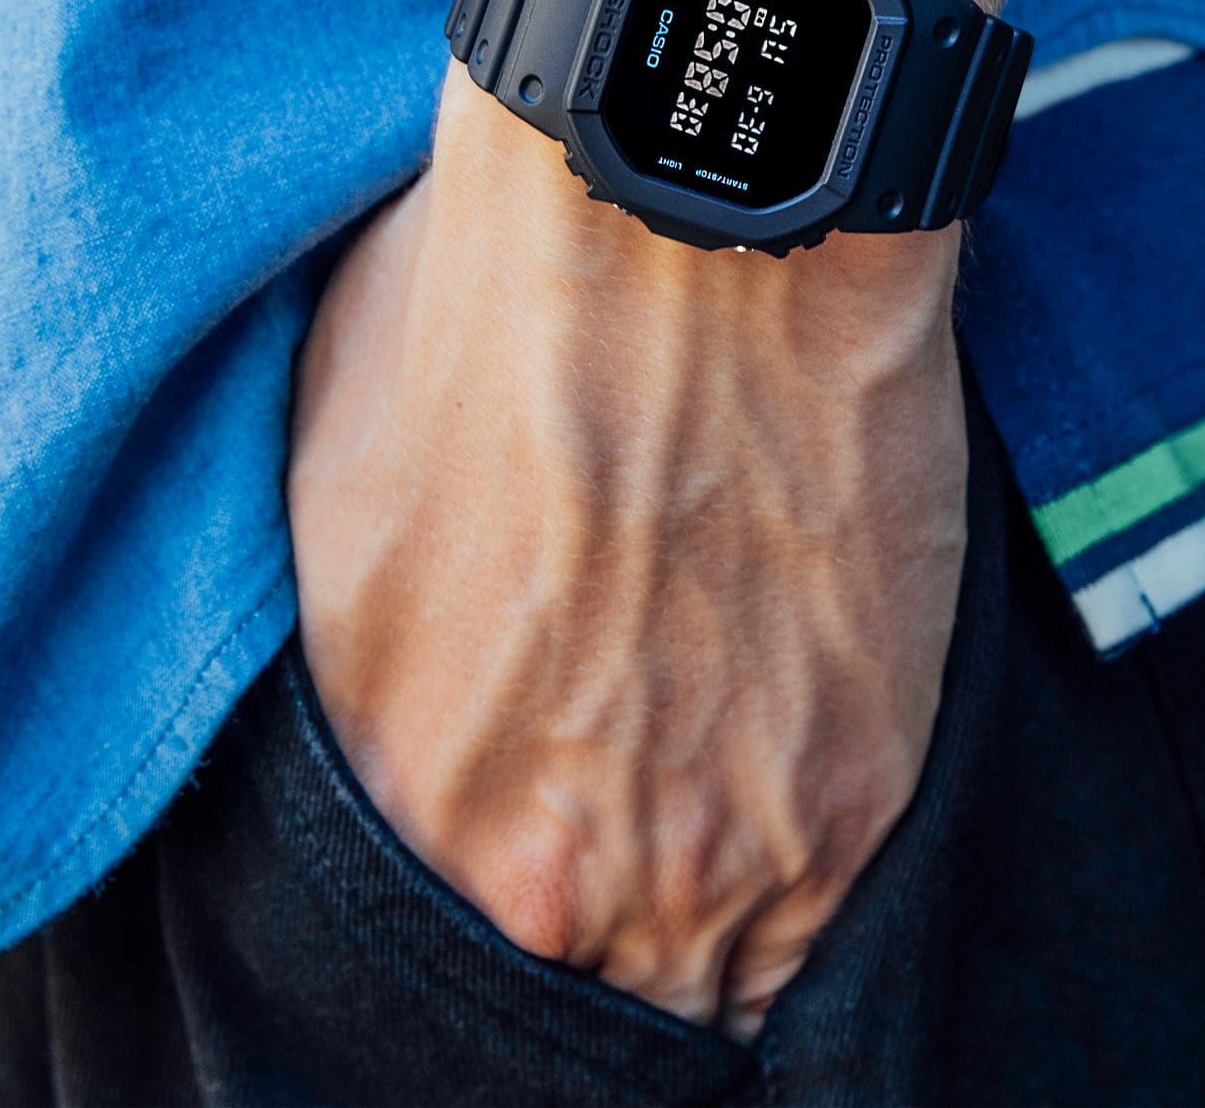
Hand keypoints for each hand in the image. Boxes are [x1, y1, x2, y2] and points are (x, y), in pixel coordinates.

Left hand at [288, 76, 966, 1036]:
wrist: (691, 227)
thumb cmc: (504, 314)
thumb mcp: (345, 494)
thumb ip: (379, 662)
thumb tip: (424, 707)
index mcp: (400, 794)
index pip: (453, 940)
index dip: (511, 879)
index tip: (549, 837)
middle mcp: (550, 869)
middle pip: (588, 973)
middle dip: (609, 905)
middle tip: (640, 801)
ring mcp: (717, 851)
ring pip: (714, 977)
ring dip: (717, 905)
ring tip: (726, 780)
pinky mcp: (859, 795)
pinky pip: (825, 926)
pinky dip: (810, 880)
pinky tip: (794, 769)